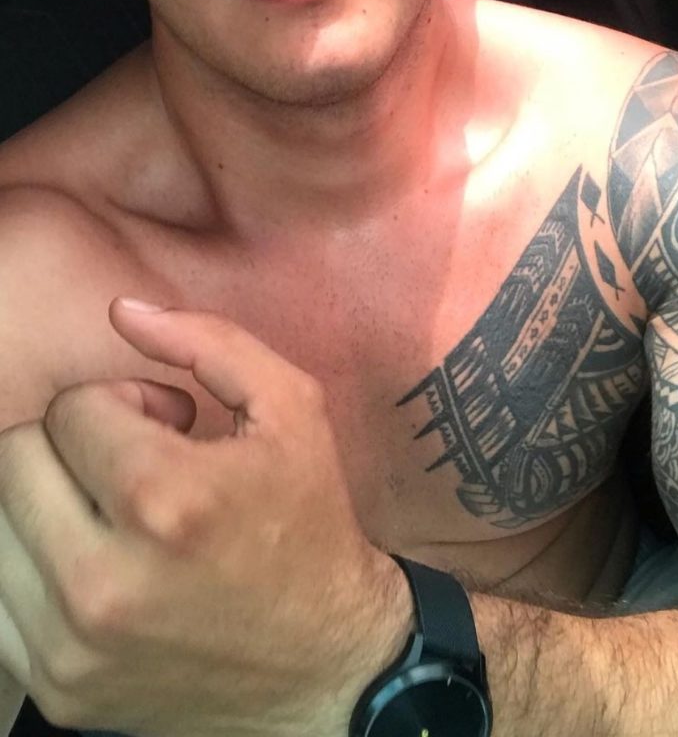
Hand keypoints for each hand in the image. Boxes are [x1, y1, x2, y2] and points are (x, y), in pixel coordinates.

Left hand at [0, 300, 412, 736]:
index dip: (125, 403)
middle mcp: (104, 581)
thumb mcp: (291, 410)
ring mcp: (71, 646)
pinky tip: (92, 562)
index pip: (73, 408)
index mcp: (165, 499)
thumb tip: (120, 310)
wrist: (325, 665)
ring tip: (111, 517)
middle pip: (16, 458)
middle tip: (133, 467)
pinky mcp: (57, 689)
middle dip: (74, 444)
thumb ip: (207, 341)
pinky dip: (34, 566)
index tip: (171, 430)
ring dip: (47, 503)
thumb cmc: (309, 525)